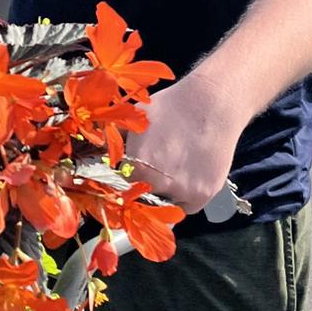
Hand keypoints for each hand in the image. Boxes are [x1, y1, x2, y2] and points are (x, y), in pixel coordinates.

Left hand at [125, 68, 245, 214]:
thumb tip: (98, 149)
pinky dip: (184, 196)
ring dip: (164, 190)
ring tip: (174, 165)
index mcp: (137, 167)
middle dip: (144, 183)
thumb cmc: (172, 106)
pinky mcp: (203, 195)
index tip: (134, 168)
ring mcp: (183, 192)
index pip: (123, 183)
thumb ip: (116, 138)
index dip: (128, 174)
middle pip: (143, 195)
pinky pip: (186, 207)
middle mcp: (159, 184)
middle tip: (155, 165)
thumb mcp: (136, 117)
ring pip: (164, 202)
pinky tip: (187, 174)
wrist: (213, 104)